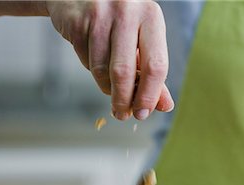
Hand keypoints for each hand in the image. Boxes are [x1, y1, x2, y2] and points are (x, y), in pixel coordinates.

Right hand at [46, 0, 173, 119]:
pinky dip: (91, 69)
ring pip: (102, 71)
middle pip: (125, 72)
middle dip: (123, 100)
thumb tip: (165, 106)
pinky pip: (86, 61)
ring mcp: (100, 14)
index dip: (149, 96)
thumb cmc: (118, 21)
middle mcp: (127, 10)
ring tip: (108, 82)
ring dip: (106, 86)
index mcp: (151, 15)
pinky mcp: (78, 21)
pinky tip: (93, 56)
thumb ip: (152, 73)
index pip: (156, 65)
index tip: (143, 113)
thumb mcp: (142, 41)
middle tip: (122, 115)